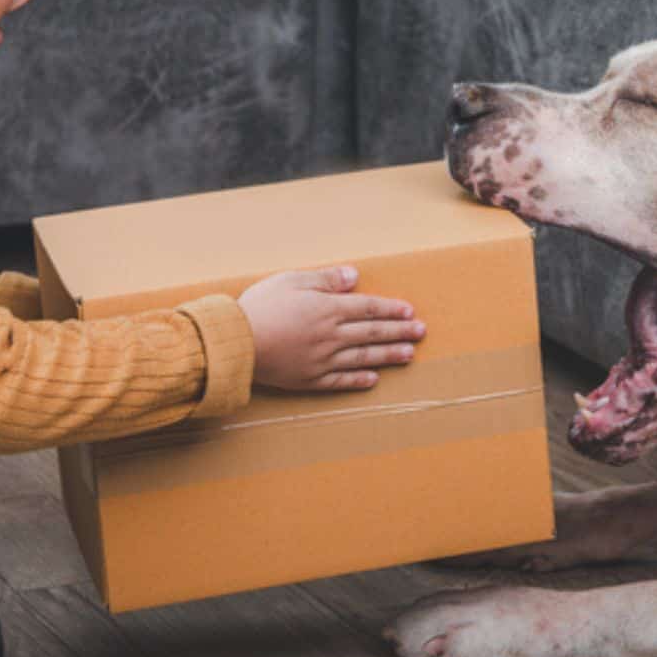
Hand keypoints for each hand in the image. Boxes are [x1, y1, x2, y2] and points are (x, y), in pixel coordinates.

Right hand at [238, 266, 425, 390]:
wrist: (235, 343)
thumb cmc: (260, 306)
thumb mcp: (291, 280)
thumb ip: (326, 279)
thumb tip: (355, 276)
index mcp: (328, 309)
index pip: (369, 308)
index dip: (391, 310)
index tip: (410, 312)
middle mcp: (331, 336)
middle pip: (372, 333)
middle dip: (399, 331)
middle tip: (421, 332)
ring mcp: (322, 360)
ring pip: (363, 357)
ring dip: (388, 356)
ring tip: (409, 354)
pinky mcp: (309, 379)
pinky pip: (340, 381)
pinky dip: (358, 380)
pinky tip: (373, 379)